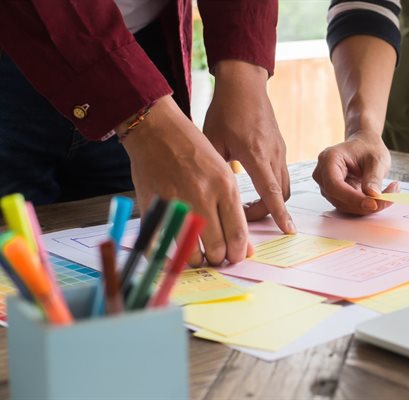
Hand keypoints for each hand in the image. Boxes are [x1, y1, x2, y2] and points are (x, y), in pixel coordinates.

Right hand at [121, 96, 252, 265]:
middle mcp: (202, 196)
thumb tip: (243, 246)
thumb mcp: (222, 173)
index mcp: (225, 186)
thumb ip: (233, 210)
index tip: (236, 257)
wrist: (157, 130)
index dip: (238, 252)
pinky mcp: (153, 206)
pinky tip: (174, 253)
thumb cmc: (193, 151)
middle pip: (217, 247)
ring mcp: (177, 203)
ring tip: (198, 256)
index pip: (237, 234)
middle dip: (219, 259)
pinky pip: (162, 245)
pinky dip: (168, 255)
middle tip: (217, 257)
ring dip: (196, 260)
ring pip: (191, 251)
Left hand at [203, 60, 293, 233]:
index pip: (272, 192)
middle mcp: (273, 154)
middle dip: (267, 211)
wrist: (244, 83)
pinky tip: (253, 183)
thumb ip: (215, 169)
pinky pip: (281, 173)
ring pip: (284, 185)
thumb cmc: (225, 109)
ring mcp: (280, 150)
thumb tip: (208, 196)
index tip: (288, 230)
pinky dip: (272, 186)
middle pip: (281, 194)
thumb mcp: (212, 140)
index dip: (280, 214)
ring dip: (271, 199)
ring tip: (248, 203)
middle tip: (244, 216)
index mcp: (256, 154)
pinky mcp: (280, 146)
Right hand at [314, 131, 395, 214]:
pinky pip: (349, 206)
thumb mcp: (377, 159)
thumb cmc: (368, 147)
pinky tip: (379, 196)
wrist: (364, 146)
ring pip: (345, 205)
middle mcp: (322, 174)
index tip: (373, 203)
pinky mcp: (335, 194)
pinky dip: (365, 205)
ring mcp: (327, 186)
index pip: (334, 185)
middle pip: (339, 198)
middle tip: (389, 199)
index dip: (353, 198)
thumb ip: (374, 177)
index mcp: (329, 159)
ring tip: (388, 194)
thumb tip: (373, 196)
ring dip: (366, 206)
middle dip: (364, 204)